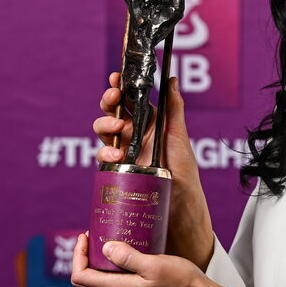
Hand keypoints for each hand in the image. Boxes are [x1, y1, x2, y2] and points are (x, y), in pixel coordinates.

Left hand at [71, 235, 242, 286]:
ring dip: (97, 256)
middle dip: (84, 254)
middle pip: (87, 276)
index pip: (81, 276)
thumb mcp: (153, 266)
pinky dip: (111, 258)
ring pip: (100, 274)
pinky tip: (124, 244)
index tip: (86, 236)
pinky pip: (115, 272)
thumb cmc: (178, 282)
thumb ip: (129, 258)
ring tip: (106, 235)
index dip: (77, 256)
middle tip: (93, 233)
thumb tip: (105, 248)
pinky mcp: (137, 283)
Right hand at [93, 74, 214, 269]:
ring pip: (104, 132)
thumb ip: (173, 109)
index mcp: (149, 126)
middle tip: (115, 98)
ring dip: (105, 126)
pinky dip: (104, 153)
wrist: (179, 209)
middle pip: (113, 112)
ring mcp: (123, 154)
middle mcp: (134, 137)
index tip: (118, 77)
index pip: (130, 100)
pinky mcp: (115, 172)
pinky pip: (102, 157)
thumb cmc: (183, 174)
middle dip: (109, 102)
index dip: (121, 87)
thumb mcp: (178, 137)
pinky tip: (114, 157)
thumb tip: (172, 79)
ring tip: (117, 131)